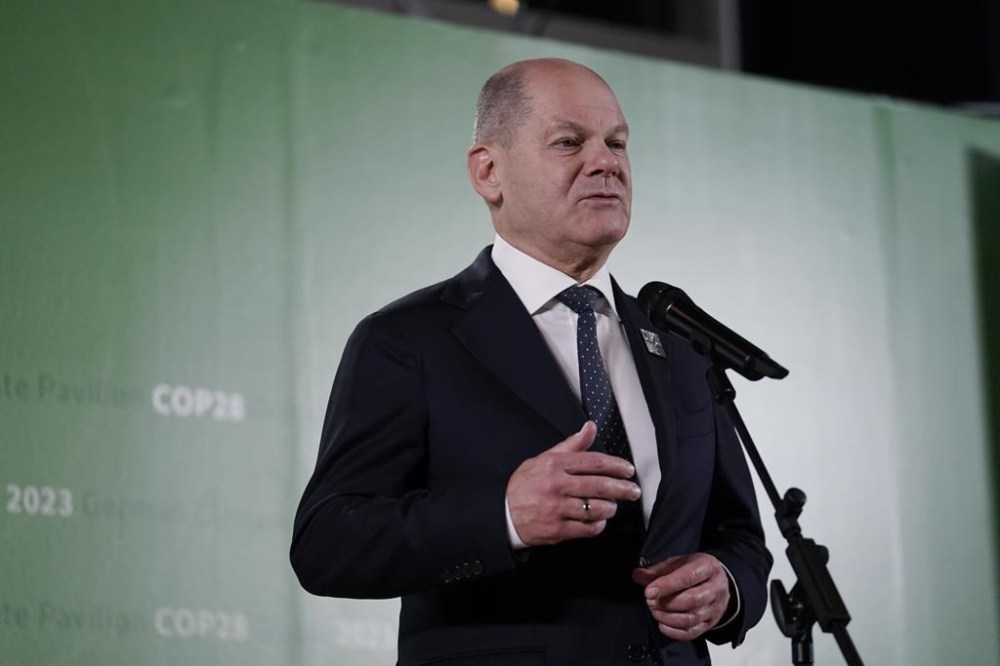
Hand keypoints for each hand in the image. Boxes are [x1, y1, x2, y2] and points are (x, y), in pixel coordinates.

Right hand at [506, 421, 640, 545]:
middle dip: (622, 489)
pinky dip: (598, 525)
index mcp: (555, 465)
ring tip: (613, 506)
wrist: (503, 513)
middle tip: (633, 491)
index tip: (628, 471)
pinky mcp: (557, 530)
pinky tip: (599, 521)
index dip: (616, 466)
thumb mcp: (544, 458)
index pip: (594, 462)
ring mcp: (557, 509)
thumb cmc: (524, 485)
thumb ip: (571, 445)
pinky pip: (587, 529)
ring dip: (610, 508)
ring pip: (596, 508)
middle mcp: (557, 485)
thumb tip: (590, 428)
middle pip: (599, 486)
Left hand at [632, 553, 730, 640]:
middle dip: (666, 603)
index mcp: (707, 567)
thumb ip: (657, 570)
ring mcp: (714, 608)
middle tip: (650, 601)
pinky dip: (673, 632)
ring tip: (655, 610)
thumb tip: (638, 575)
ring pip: (691, 619)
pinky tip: (663, 624)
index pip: (687, 577)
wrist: (719, 582)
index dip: (666, 586)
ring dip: (667, 617)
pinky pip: (692, 633)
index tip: (649, 591)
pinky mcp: (710, 624)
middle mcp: (715, 588)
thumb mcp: (678, 563)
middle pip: (691, 600)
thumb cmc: (696, 571)